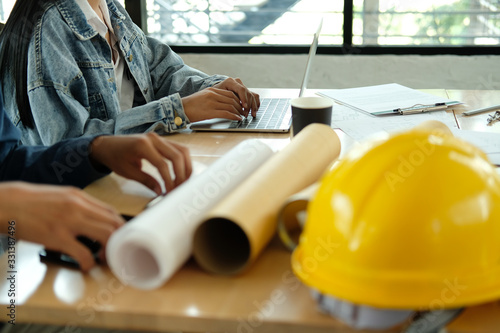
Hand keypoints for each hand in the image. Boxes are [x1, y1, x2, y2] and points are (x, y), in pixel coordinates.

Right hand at [0, 182, 123, 271]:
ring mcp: (69, 221)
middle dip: (120, 239)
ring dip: (109, 250)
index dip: (120, 227)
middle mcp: (78, 207)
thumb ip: (79, 206)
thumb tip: (94, 220)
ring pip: (105, 235)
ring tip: (103, 258)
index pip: (111, 211)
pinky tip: (86, 265)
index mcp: (80, 197)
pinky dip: (89, 263)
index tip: (119, 237)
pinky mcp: (57, 237)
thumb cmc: (30, 202)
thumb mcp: (60, 196)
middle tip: (115, 250)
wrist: (6, 204)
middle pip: (114, 223)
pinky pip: (83, 253)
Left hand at [90, 133, 191, 194]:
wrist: (108, 145)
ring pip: (182, 151)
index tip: (170, 192)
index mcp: (142, 145)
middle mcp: (154, 139)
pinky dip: (184, 161)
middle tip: (180, 188)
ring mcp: (160, 138)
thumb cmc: (115, 157)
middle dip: (181, 174)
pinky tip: (182, 173)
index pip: (162, 164)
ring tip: (184, 182)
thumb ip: (146, 181)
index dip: (169, 180)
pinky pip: (179, 149)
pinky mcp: (163, 140)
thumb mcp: (128, 172)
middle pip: (177, 156)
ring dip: (186, 167)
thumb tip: (160, 191)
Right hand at [182, 87, 244, 121]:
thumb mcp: (203, 96)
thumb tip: (224, 103)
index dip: (238, 100)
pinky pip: (226, 113)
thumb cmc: (191, 105)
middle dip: (240, 107)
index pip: (230, 94)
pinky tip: (237, 119)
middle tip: (244, 112)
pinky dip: (234, 116)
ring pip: (231, 106)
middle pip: (232, 100)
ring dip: (238, 112)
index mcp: (212, 90)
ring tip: (241, 116)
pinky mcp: (210, 112)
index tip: (241, 106)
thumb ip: (214, 97)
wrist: (180, 109)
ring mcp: (212, 103)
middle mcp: (213, 95)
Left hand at [213, 78, 259, 117]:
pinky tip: (255, 110)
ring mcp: (243, 86)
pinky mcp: (246, 91)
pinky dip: (256, 103)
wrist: (216, 91)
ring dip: (253, 106)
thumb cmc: (215, 94)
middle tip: (246, 114)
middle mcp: (238, 83)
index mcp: (230, 82)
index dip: (244, 99)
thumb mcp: (217, 96)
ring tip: (252, 114)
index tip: (244, 107)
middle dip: (248, 105)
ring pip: (252, 95)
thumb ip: (225, 100)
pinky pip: (254, 96)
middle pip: (247, 93)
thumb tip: (233, 109)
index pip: (241, 89)